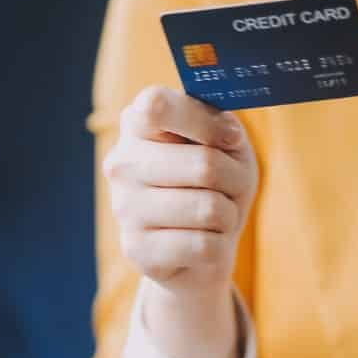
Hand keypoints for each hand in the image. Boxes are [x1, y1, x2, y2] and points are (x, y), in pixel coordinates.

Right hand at [103, 86, 258, 357]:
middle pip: (200, 163)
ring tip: (218, 218)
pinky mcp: (140, 254)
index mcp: (142, 127)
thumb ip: (218, 120)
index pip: (156, 103)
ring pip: (207, 206)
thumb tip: (214, 117)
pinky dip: (220, 248)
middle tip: (229, 187)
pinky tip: (206, 248)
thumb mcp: (228, 144)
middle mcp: (123, 166)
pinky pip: (204, 246)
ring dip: (230, 215)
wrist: (203, 254)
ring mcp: (126, 212)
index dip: (200, 120)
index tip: (221, 134)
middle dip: (234, 179)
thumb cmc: (219, 184)